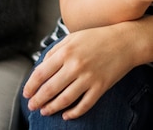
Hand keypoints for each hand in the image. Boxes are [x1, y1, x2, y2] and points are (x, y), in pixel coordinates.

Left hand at [23, 23, 137, 119]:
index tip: (26, 93)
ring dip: (51, 108)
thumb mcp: (74, 36)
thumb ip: (56, 50)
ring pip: (64, 100)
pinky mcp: (100, 87)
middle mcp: (76, 65)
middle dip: (37, 101)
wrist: (126, 41)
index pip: (41, 73)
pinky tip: (66, 115)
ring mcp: (89, 77)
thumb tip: (40, 66)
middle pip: (49, 89)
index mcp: (67, 51)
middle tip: (32, 106)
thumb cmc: (99, 37)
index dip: (31, 86)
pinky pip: (83, 106)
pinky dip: (72, 113)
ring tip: (45, 111)